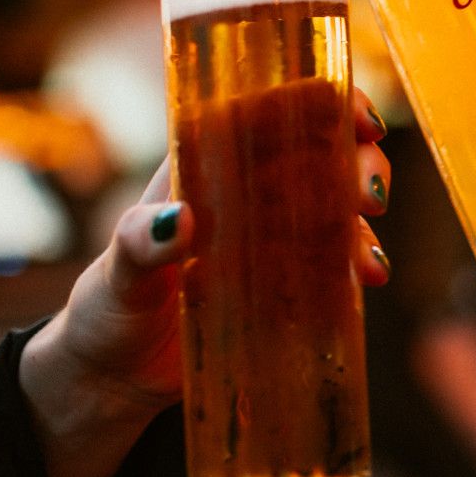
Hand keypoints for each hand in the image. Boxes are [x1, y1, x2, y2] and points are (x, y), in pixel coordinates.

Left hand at [18, 88, 391, 476]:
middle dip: (360, 161)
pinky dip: (359, 263)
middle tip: (367, 198)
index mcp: (206, 165)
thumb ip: (138, 244)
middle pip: (322, 151)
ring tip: (367, 263)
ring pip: (337, 203)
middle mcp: (247, 191)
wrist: (114, 377)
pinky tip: (368, 279)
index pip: (269, 109)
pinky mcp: (286, 282)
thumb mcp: (118, 274)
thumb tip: (178, 220)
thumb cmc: (107, 309)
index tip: (354, 114)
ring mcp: (272, 237)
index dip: (319, 99)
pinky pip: (335, 261)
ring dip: (364, 219)